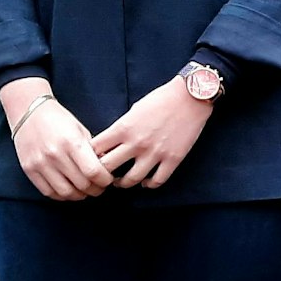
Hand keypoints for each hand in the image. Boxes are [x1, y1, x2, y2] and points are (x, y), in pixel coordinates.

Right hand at [4, 78, 112, 201]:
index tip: (108, 180)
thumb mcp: (81, 130)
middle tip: (99, 187)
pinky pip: (48, 192)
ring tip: (85, 191)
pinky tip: (69, 190)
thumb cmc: (59, 120)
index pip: (94, 171)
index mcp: (72, 142)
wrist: (29, 113)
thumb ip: (93, 150)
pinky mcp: (29, 170)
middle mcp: (56, 155)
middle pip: (82, 184)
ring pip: (66, 192)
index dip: (105, 180)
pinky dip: (62, 196)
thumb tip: (106, 170)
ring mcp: (41, 164)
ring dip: (80, 196)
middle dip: (95, 189)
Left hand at [92, 76, 214, 188]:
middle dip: (101, 173)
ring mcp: (155, 153)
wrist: (191, 95)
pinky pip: (157, 181)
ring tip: (121, 182)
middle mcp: (136, 143)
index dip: (90, 156)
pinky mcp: (173, 158)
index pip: (95, 149)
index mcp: (123, 128)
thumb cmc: (162, 98)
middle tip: (102, 175)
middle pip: (107, 168)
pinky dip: (149, 185)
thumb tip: (110, 144)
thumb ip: (122, 128)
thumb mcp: (134, 109)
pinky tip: (146, 182)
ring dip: (123, 183)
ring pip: (131, 179)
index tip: (92, 159)